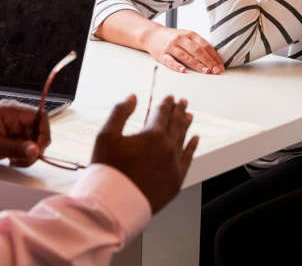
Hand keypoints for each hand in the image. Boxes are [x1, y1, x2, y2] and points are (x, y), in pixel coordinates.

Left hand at [0, 100, 50, 167]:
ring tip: (15, 161)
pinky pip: (30, 144)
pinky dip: (26, 154)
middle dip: (35, 147)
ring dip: (30, 153)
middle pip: (40, 128)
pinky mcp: (17, 134)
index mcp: (10, 110)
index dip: (43, 132)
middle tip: (25, 159)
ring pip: (36, 138)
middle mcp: (16, 114)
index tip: (38, 149)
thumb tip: (35, 150)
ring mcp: (17, 124)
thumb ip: (15, 148)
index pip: (39, 115)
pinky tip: (14, 159)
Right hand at [91, 95, 198, 213]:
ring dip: (186, 125)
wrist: (114, 204)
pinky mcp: (176, 181)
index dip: (166, 103)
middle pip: (176, 124)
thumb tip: (132, 98)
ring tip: (189, 116)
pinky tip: (195, 140)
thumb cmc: (108, 170)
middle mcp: (168, 148)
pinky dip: (192, 147)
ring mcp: (174, 165)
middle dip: (179, 111)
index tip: (170, 97)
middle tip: (183, 102)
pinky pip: (188, 159)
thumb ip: (120, 112)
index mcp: (152, 135)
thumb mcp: (106, 136)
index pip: (163, 113)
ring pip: (183, 139)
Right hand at [142, 25, 224, 73]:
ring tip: (206, 72)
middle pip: (197, 50)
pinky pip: (170, 61)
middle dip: (208, 61)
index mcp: (189, 34)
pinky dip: (177, 66)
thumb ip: (198, 44)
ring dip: (197, 65)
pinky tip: (184, 71)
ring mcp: (171, 46)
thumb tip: (214, 58)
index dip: (214, 56)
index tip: (220, 66)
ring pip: (186, 56)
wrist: (152, 35)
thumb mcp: (186, 36)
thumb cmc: (173, 38)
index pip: (205, 45)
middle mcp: (180, 39)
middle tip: (216, 71)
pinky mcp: (162, 54)